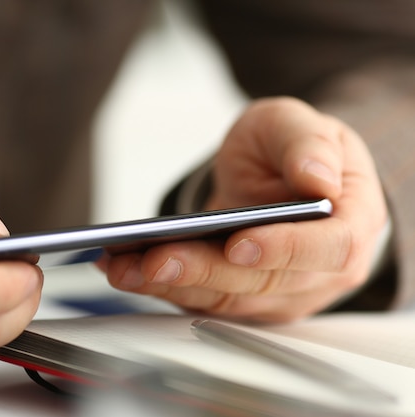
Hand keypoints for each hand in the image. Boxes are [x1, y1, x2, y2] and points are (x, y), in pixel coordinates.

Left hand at [101, 97, 387, 321]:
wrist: (275, 176)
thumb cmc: (290, 149)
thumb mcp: (297, 124)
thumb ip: (307, 144)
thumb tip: (317, 179)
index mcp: (351, 224)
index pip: (328, 249)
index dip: (284, 250)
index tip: (238, 243)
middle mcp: (318, 272)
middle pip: (262, 284)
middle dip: (204, 273)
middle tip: (154, 260)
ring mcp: (280, 293)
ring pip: (225, 301)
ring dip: (170, 286)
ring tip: (123, 266)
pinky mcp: (241, 300)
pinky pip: (202, 300)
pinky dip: (161, 287)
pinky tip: (125, 268)